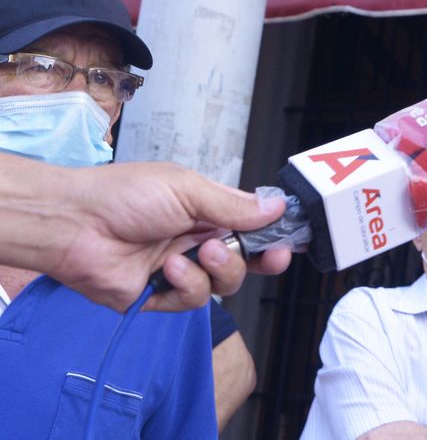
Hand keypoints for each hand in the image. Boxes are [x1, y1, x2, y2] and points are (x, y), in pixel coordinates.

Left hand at [49, 160, 291, 310]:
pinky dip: (185, 285)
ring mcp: (177, 269)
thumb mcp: (188, 190)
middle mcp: (195, 240)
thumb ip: (233, 206)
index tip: (289, 241)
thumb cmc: (125, 195)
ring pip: (222, 283)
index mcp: (206, 210)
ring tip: (194, 254)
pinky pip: (190, 301)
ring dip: (217, 269)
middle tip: (268, 256)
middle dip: (259, 259)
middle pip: (245, 259)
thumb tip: (277, 208)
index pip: (251, 225)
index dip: (272, 235)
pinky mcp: (157, 296)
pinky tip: (166, 270)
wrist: (74, 225)